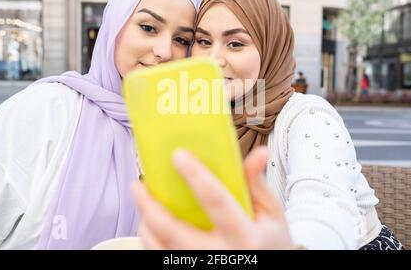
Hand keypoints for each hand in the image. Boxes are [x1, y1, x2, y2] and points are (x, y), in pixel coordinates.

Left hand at [132, 146, 295, 249]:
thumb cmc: (270, 244)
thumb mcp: (272, 215)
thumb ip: (257, 184)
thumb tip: (258, 152)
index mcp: (244, 236)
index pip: (216, 201)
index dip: (196, 176)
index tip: (179, 155)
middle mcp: (219, 255)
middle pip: (173, 231)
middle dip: (149, 206)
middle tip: (138, 184)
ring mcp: (201, 267)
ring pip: (159, 247)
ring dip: (145, 221)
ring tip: (143, 200)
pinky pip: (159, 257)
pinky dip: (150, 239)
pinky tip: (151, 223)